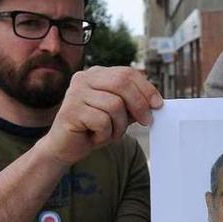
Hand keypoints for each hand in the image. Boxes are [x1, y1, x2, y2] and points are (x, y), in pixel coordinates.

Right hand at [41, 66, 162, 164]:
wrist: (64, 148)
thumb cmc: (92, 129)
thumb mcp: (118, 114)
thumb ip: (133, 104)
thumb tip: (155, 102)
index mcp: (96, 74)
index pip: (127, 73)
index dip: (146, 88)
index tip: (158, 104)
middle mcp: (84, 78)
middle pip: (122, 83)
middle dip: (139, 104)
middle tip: (146, 121)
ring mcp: (75, 93)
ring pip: (114, 105)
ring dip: (119, 126)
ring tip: (110, 134)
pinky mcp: (70, 110)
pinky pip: (102, 121)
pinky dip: (105, 134)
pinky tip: (95, 137)